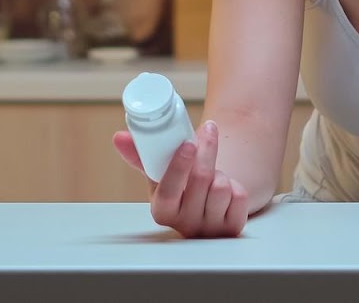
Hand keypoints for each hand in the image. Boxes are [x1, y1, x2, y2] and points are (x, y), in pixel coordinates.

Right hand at [113, 120, 248, 237]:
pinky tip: (227, 188)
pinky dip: (236, 185)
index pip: (168, 191)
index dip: (179, 166)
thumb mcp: (159, 174)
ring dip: (221, 171)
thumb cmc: (180, 186)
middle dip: (206, 150)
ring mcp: (210, 229)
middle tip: (208, 129)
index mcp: (162, 212)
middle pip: (200, 180)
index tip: (188, 143)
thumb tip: (119, 137)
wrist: (208, 203)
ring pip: (221, 187)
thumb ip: (140, 156)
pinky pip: (239, 196)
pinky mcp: (233, 228)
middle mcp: (184, 225)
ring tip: (213, 172)